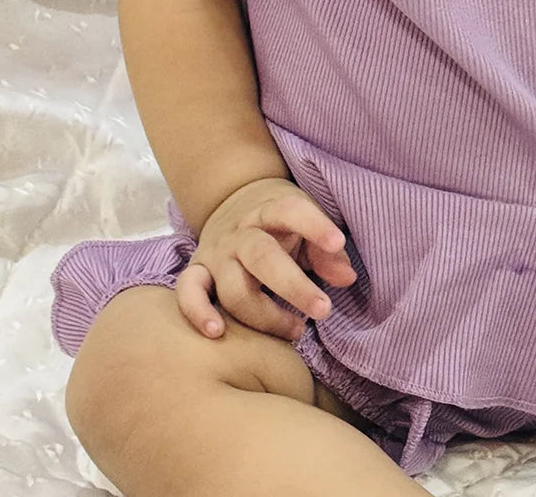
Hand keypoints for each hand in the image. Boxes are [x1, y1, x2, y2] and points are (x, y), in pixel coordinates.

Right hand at [174, 177, 356, 340]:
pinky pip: (188, 293)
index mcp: (270, 212)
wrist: (232, 202)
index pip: (290, 211)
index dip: (314, 225)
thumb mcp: (307, 224)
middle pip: (262, 258)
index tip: (338, 242)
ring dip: (265, 316)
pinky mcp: (196, 272)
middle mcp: (240, 233)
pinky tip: (218, 333)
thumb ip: (326, 251)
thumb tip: (346, 279)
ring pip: (232, 288)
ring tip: (296, 331)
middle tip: (324, 310)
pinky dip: (198, 313)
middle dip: (294, 287)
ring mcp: (216, 254)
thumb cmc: (281, 224)